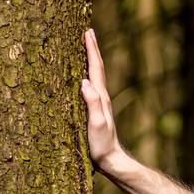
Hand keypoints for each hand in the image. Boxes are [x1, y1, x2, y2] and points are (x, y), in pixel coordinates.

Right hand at [80, 29, 123, 170]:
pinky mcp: (94, 111)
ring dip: (90, 60)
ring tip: (85, 48)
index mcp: (101, 97)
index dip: (91, 50)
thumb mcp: (96, 124)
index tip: (88, 32)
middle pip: (97, 68)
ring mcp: (99, 104)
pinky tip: (82, 77)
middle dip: (92, 49)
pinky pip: (90, 87)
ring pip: (94, 76)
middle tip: (87, 32)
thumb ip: (93, 104)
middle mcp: (101, 97)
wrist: (111, 161)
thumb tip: (85, 82)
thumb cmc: (102, 145)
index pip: (95, 68)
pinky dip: (86, 75)